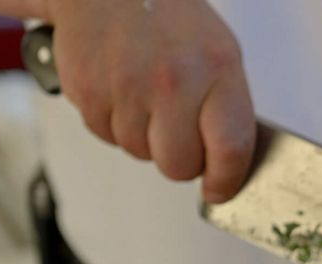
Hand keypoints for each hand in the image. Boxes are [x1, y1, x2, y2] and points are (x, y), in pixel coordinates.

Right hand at [45, 0, 255, 202]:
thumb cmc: (166, 15)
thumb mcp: (218, 52)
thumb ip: (225, 108)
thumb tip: (226, 162)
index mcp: (217, 69)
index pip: (231, 148)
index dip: (225, 180)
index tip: (219, 189)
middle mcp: (174, 81)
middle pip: (178, 166)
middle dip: (179, 158)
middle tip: (176, 129)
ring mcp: (129, 88)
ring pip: (140, 153)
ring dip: (144, 136)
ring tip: (144, 92)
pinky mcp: (90, 93)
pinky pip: (107, 136)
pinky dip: (114, 122)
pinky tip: (120, 88)